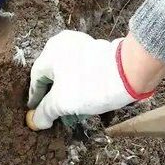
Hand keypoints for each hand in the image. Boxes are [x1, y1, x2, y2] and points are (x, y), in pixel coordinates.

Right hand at [27, 30, 153, 130]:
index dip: (36, 98)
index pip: (36, 79)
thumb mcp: (61, 103)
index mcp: (49, 52)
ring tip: (68, 108)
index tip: (36, 112)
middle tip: (52, 112)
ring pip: (65, 71)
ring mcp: (80, 44)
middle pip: (51, 74)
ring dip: (64, 90)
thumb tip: (36, 121)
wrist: (129, 72)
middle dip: (51, 95)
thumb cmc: (88, 86)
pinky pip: (79, 68)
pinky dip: (76, 82)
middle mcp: (61, 43)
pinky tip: (81, 96)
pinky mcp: (95, 49)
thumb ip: (44, 112)